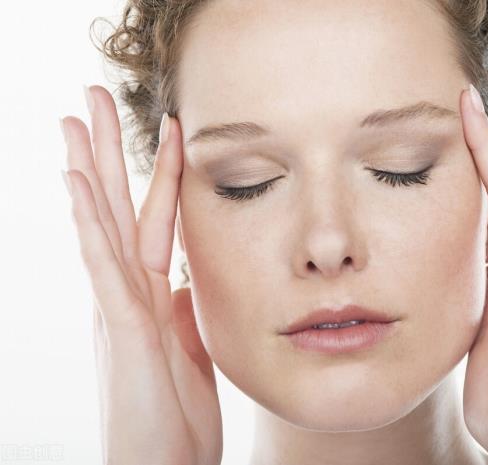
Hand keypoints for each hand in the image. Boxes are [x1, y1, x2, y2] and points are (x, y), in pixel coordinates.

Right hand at [61, 86, 221, 464]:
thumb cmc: (175, 417)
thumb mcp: (186, 349)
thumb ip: (181, 310)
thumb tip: (182, 278)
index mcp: (150, 295)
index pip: (155, 219)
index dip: (162, 173)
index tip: (172, 127)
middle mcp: (129, 293)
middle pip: (118, 208)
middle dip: (108, 152)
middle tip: (92, 98)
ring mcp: (119, 308)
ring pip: (103, 225)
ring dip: (90, 170)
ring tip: (75, 120)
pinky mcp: (120, 330)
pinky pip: (103, 266)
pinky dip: (89, 223)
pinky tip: (77, 183)